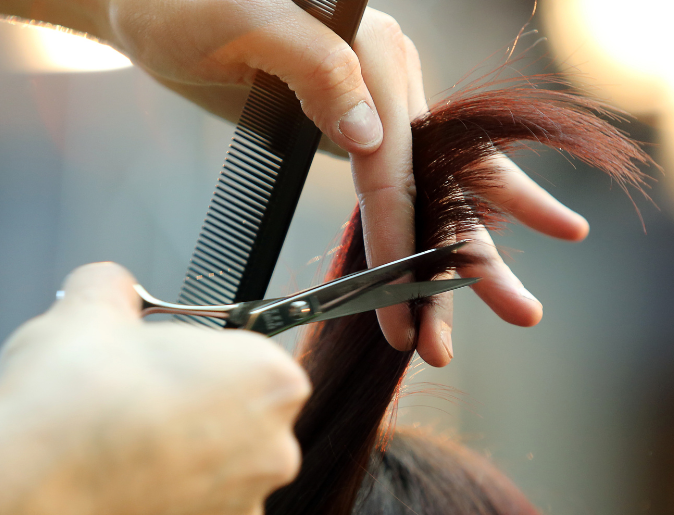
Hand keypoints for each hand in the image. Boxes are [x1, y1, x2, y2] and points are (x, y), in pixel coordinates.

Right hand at [0, 263, 308, 514]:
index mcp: (269, 381)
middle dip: (197, 421)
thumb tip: (110, 285)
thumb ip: (114, 287)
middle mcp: (273, 453)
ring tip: (116, 458)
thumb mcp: (87, 309)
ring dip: (178, 474)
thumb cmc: (67, 402)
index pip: (255, 363)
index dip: (205, 362)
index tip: (168, 367)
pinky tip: (112, 501)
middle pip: (242, 428)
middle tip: (137, 411)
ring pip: (214, 486)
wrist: (21, 494)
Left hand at [100, 1, 590, 366]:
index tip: (402, 301)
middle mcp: (391, 77)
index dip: (404, 235)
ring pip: (431, 196)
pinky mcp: (354, 128)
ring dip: (455, 267)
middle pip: (445, 179)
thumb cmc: (187, 5)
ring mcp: (378, 105)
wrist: (151, 4)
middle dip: (476, 256)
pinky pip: (397, 194)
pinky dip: (414, 246)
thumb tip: (368, 135)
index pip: (397, 159)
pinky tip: (437, 286)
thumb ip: (316, 68)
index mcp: (376, 49)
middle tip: (523, 314)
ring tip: (485, 324)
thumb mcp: (245, 22)